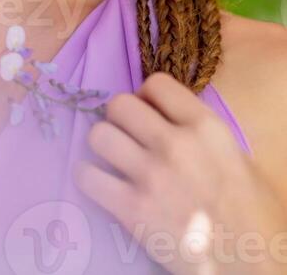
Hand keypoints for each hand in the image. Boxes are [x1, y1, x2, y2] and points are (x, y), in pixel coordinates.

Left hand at [73, 71, 286, 273]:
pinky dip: (89, 178)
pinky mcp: (132, 210)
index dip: (146, 96)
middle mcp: (174, 143)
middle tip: (129, 137)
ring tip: (114, 159)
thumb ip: (201, 131)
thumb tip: (168, 118)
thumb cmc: (253, 214)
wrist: (251, 267)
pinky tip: (102, 184)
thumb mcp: (237, 156)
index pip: (155, 83)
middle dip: (120, 118)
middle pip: (119, 104)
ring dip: (103, 146)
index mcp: (205, 126)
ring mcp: (151, 176)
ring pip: (99, 135)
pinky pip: (87, 176)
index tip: (148, 113)